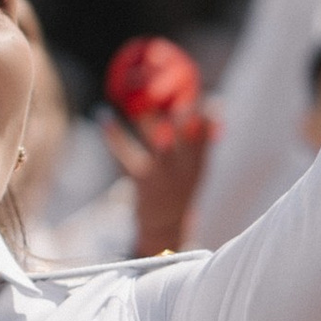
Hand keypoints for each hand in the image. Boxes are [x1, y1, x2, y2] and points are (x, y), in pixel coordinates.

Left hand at [101, 102, 216, 253]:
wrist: (164, 223)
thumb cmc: (181, 185)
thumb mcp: (198, 165)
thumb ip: (204, 136)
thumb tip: (215, 102)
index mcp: (198, 163)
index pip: (207, 137)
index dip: (207, 117)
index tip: (206, 98)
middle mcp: (183, 168)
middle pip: (186, 138)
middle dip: (184, 117)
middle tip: (179, 97)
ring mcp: (161, 172)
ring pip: (156, 140)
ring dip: (148, 118)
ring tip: (139, 99)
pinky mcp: (139, 177)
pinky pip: (124, 152)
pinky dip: (114, 134)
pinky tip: (105, 117)